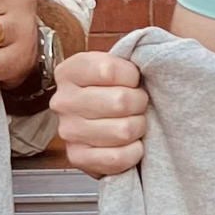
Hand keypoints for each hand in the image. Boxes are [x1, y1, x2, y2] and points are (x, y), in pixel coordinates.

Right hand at [53, 49, 147, 175]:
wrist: (99, 124)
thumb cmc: (112, 91)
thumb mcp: (114, 65)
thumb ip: (128, 57)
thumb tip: (151, 56)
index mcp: (69, 72)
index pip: (109, 70)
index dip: (132, 76)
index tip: (133, 80)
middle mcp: (63, 101)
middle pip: (120, 101)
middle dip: (139, 103)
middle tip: (137, 105)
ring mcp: (68, 131)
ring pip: (123, 131)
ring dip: (138, 128)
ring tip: (133, 123)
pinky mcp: (77, 158)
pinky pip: (118, 157)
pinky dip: (133, 152)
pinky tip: (130, 144)